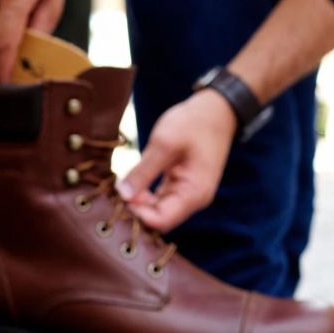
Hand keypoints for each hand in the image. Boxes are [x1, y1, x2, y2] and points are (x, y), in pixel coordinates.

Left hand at [116, 90, 237, 231]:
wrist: (215, 110)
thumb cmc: (193, 123)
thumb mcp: (164, 143)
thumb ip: (143, 171)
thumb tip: (122, 194)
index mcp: (193, 194)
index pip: (160, 221)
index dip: (137, 212)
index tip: (122, 192)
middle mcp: (193, 200)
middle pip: (158, 219)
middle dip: (136, 208)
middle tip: (118, 186)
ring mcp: (187, 194)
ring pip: (157, 210)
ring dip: (138, 201)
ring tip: (123, 182)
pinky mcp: (180, 186)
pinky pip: (159, 200)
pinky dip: (144, 194)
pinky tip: (132, 181)